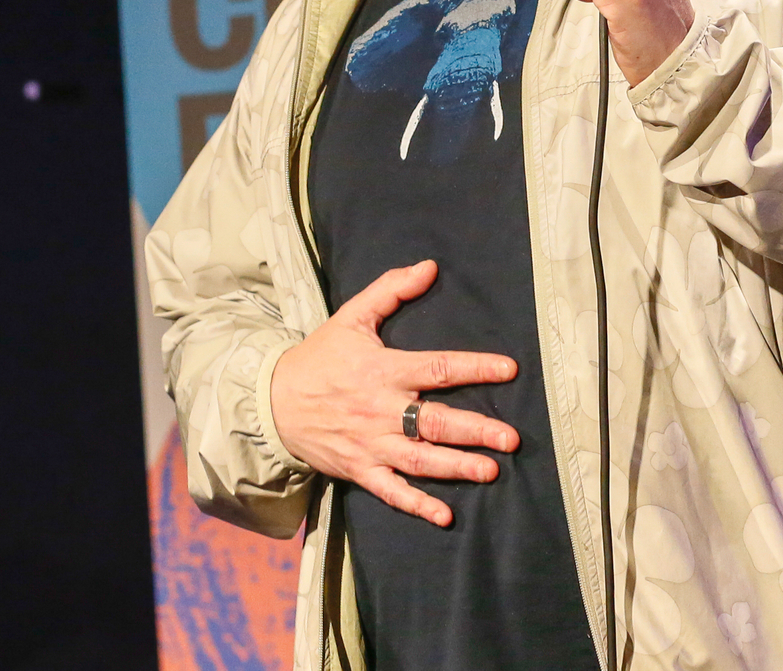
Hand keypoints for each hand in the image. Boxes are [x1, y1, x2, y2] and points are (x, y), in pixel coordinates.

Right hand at [270, 260, 519, 526]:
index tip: (508, 369)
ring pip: (420, 459)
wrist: (271, 401)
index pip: (437, 368)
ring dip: (457, 467)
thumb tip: (429, 266)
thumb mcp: (352, 316)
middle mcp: (382, 410)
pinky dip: (417, 504)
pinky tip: (445, 515)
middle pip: (435, 421)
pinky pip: (392, 491)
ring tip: (491, 471)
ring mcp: (371, 444)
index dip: (474, 367)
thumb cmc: (318, 357)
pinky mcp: (360, 470)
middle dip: (475, 430)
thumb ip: (392, 289)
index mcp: (384, 370)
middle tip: (511, 438)